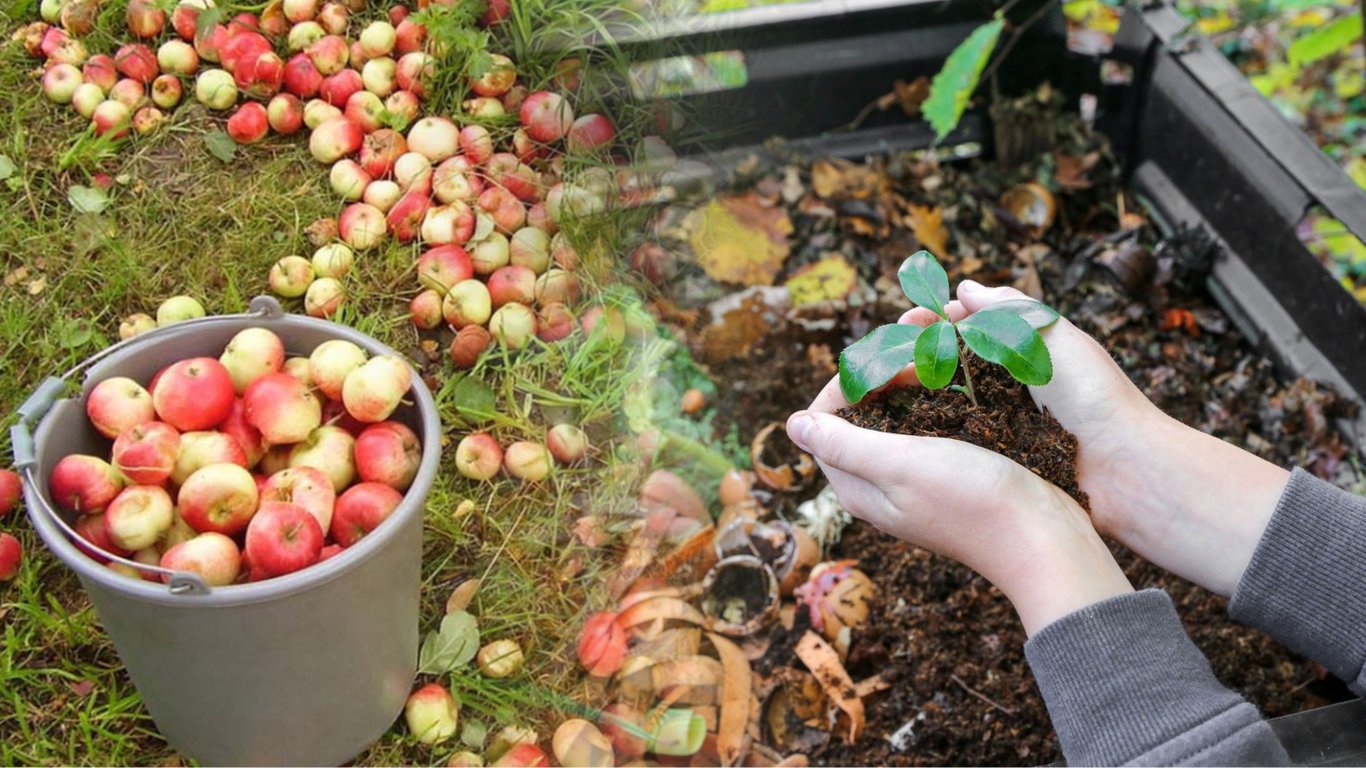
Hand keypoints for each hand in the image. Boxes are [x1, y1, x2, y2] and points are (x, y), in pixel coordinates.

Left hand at [787, 381, 1131, 635]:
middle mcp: (879, 483)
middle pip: (861, 413)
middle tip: (919, 344)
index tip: (888, 356)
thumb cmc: (971, 501)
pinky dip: (937, 395)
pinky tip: (959, 377)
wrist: (1043, 540)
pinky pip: (928, 423)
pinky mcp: (948, 472)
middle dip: (881, 371)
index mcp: (857, 484)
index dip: (850, 380)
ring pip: (897, 413)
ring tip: (940, 348)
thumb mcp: (899, 466)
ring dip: (910, 378)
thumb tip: (791, 425)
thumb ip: (844, 445)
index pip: (826, 419)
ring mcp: (915, 479)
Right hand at [903, 280, 1290, 596]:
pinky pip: (950, 436)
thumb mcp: (1054, 335)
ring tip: (883, 387)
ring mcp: (996, 422)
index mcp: (1018, 350)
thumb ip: (1008, 307)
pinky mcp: (993, 458)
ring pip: (939, 398)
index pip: (961, 327)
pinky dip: (922, 426)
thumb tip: (963, 289)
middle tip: (881, 358)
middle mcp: (1003, 384)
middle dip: (908, 353)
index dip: (929, 322)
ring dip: (909, 388)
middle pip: (941, 361)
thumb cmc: (1094, 398)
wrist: (1125, 471)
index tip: (906, 322)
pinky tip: (902, 425)